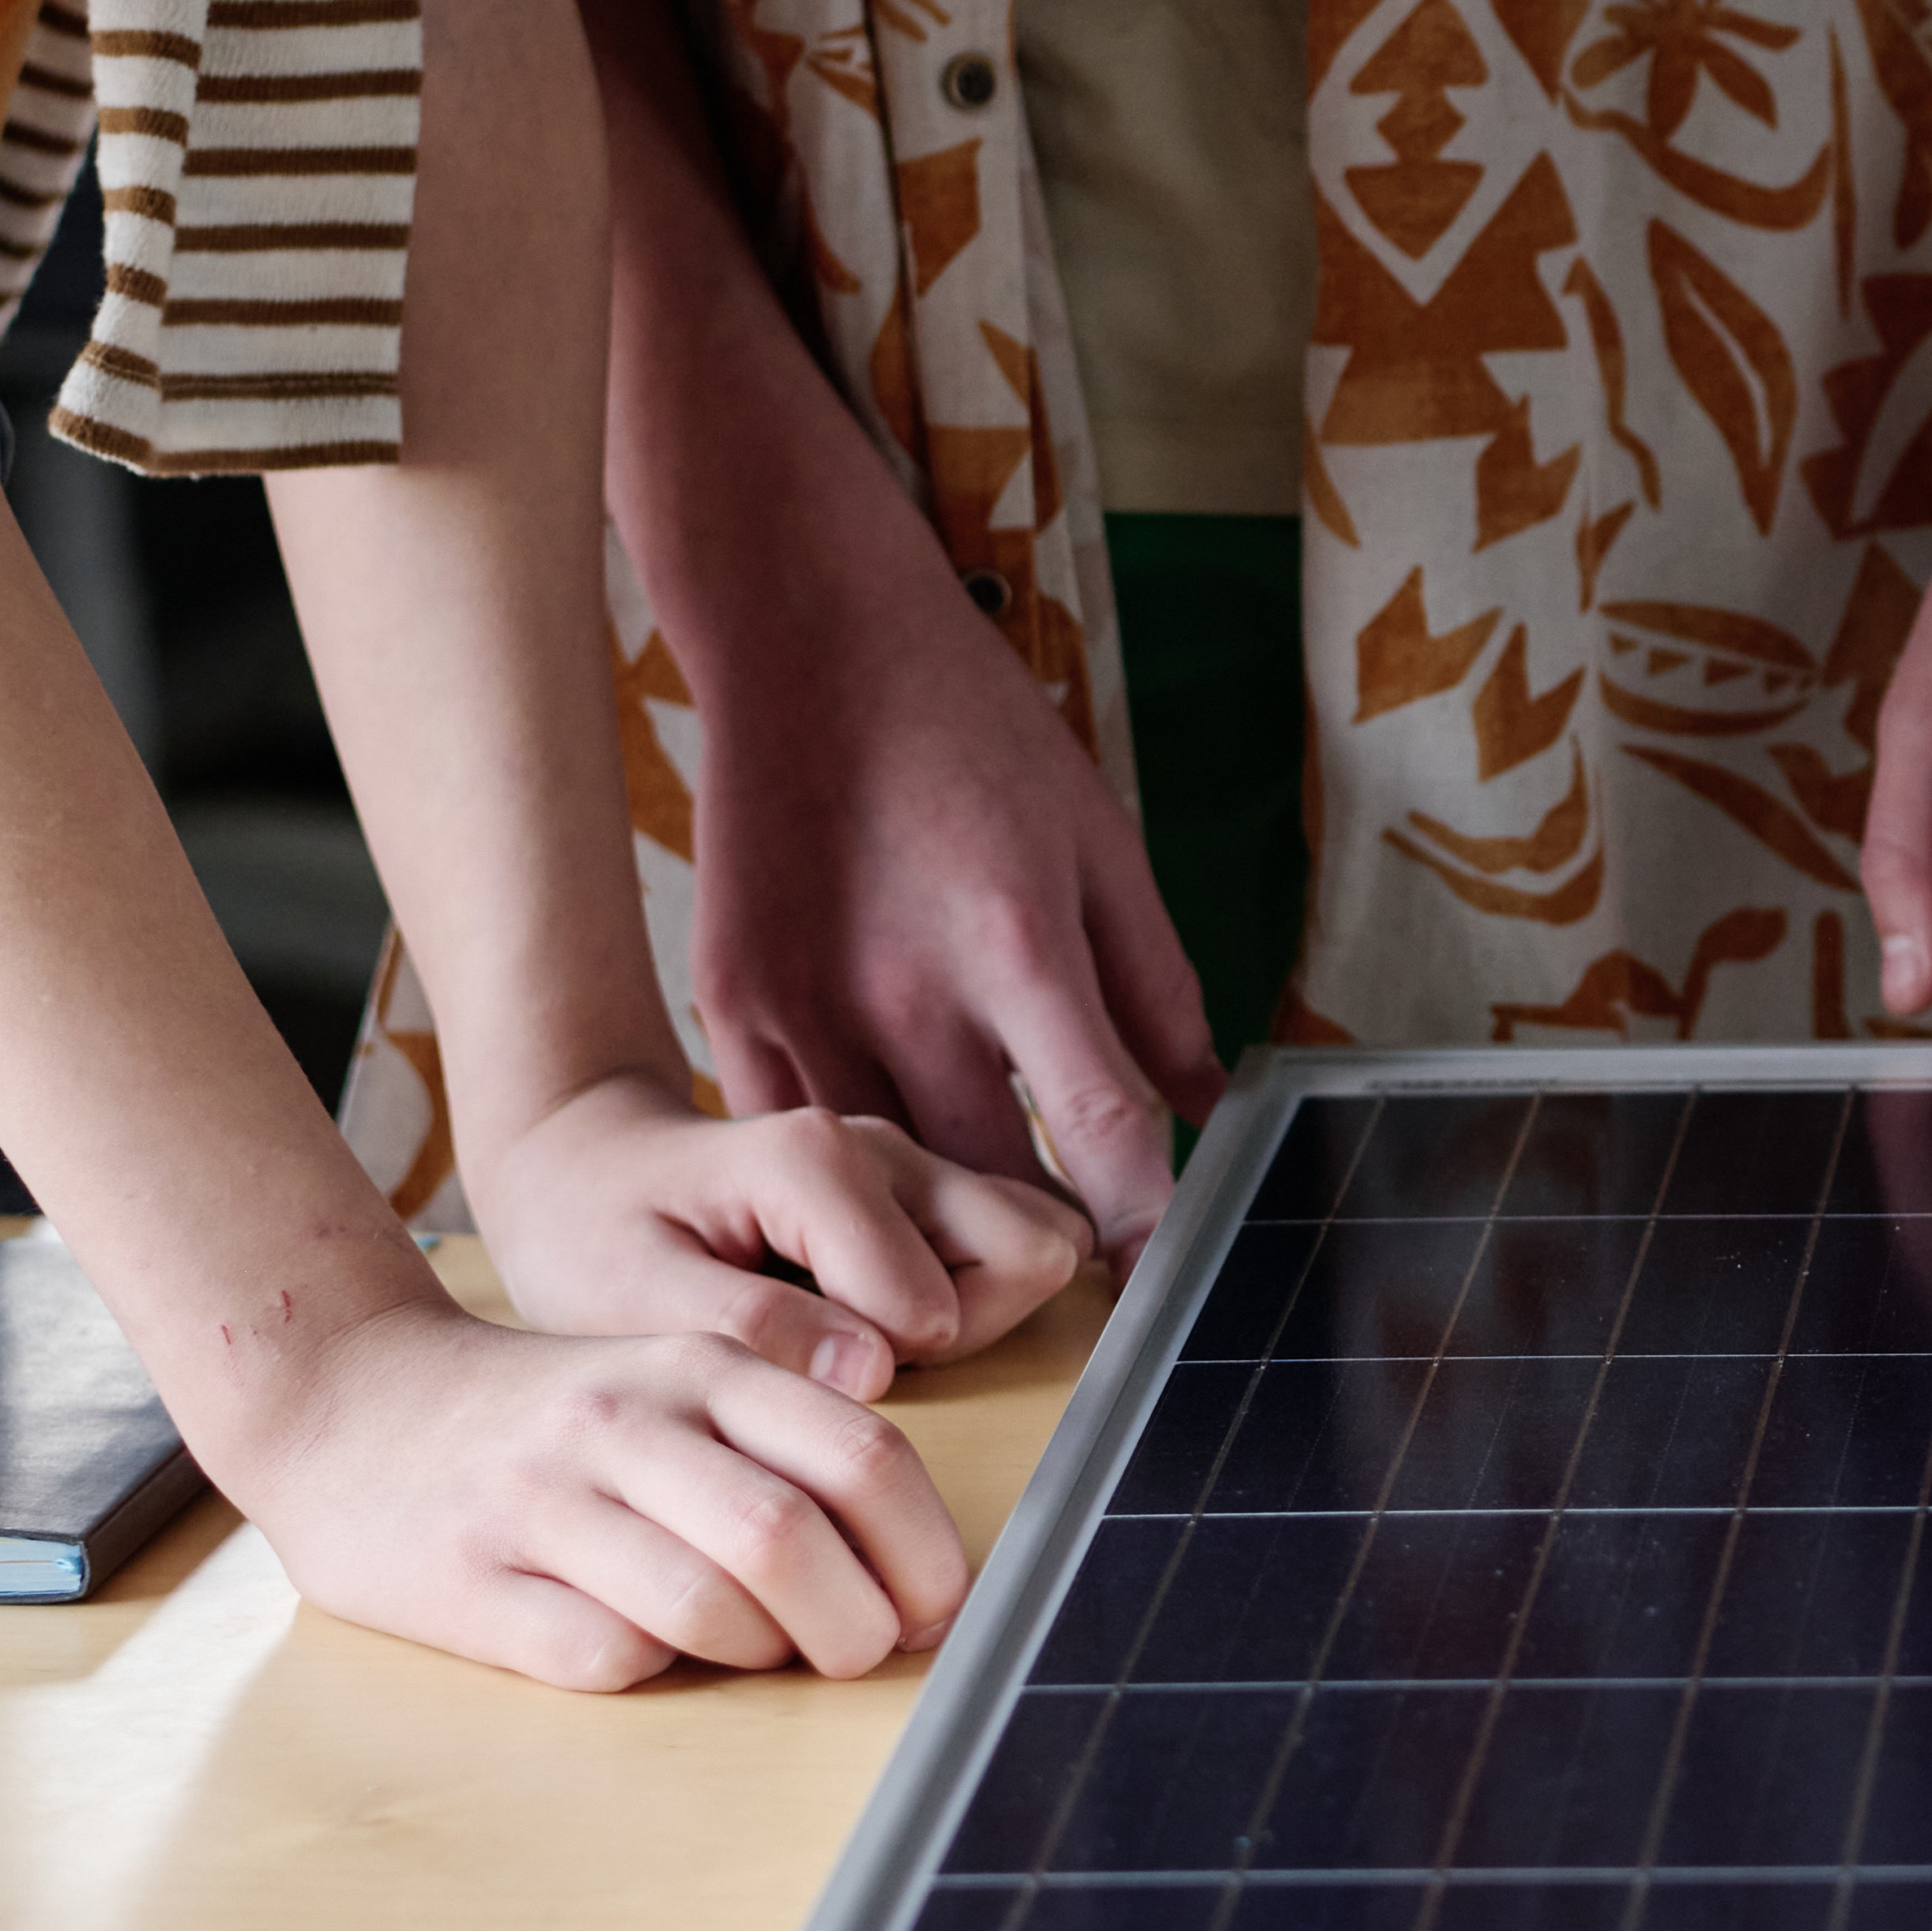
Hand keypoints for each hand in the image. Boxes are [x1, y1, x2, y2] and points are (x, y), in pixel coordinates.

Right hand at [195, 1292, 971, 1692]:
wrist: (342, 1399)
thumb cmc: (545, 1414)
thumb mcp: (672, 1382)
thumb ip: (783, 1445)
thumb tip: (911, 1567)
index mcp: (701, 1367)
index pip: (863, 1455)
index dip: (924, 1549)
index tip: (936, 1607)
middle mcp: (627, 1423)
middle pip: (793, 1538)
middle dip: (858, 1624)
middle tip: (862, 1653)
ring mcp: (543, 1502)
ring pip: (707, 1605)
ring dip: (762, 1653)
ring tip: (758, 1651)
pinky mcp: (470, 1583)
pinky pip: (603, 1655)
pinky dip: (651, 1671)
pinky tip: (645, 1648)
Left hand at [468, 1070, 1088, 1398]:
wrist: (576, 1165)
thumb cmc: (590, 1232)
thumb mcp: (631, 1295)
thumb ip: (754, 1329)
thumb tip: (871, 1373)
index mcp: (818, 1168)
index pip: (938, 1304)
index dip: (882, 1366)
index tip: (800, 1367)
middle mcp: (888, 1150)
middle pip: (1027, 1254)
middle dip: (967, 1330)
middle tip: (854, 1350)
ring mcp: (915, 1163)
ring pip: (1037, 1246)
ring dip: (972, 1311)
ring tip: (856, 1326)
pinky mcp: (926, 1185)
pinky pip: (1010, 1245)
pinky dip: (971, 1293)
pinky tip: (874, 1307)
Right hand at [668, 498, 1225, 1242]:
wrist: (811, 646)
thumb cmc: (974, 736)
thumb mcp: (1101, 844)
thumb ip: (1156, 986)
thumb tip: (1200, 1105)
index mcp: (1020, 951)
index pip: (1100, 1132)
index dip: (1143, 1225)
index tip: (1158, 1284)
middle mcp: (909, 996)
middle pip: (987, 1186)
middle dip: (1036, 1241)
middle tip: (1070, 1262)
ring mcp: (807, 1008)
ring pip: (876, 1184)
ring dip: (927, 1224)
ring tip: (965, 1241)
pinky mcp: (731, 1007)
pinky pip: (792, 1135)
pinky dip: (837, 1170)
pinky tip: (869, 1173)